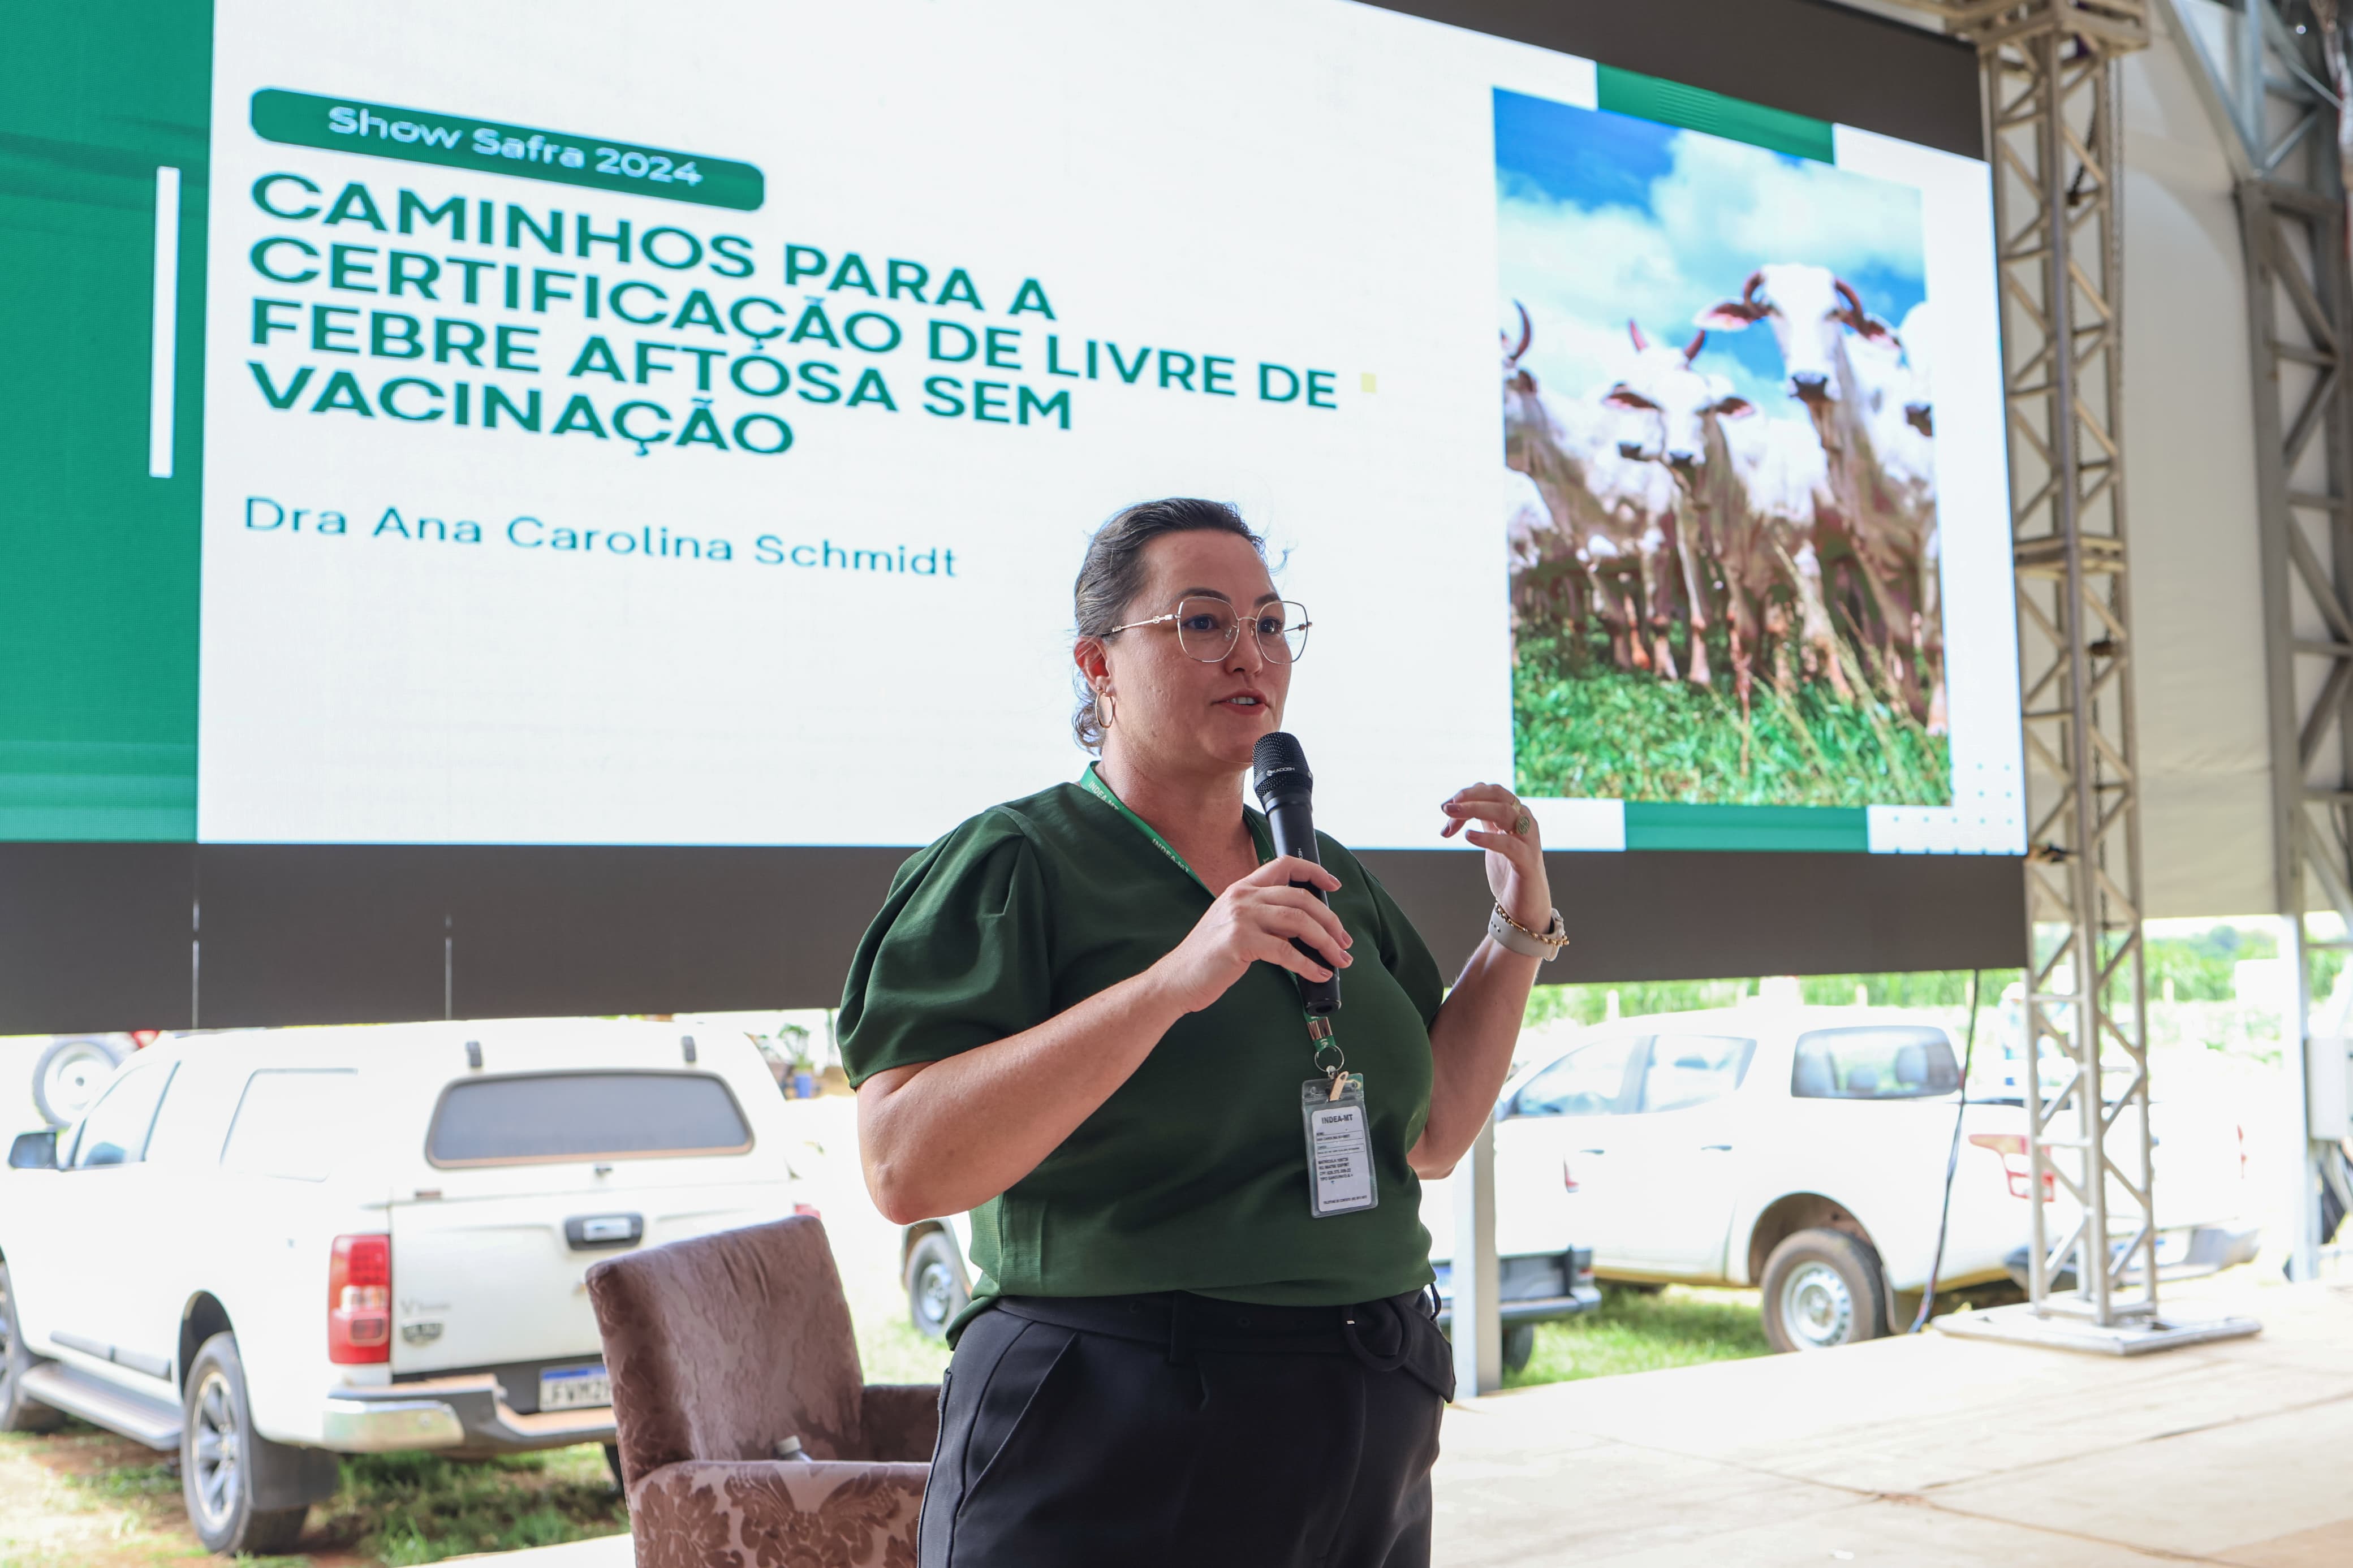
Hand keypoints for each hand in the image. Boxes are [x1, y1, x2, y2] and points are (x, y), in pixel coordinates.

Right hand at [1148, 856, 1353, 1013]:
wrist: (1177, 978)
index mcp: (1241, 888)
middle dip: (1330, 920)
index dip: (1314, 872)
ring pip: (1298, 921)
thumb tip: (1305, 926)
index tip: (1334, 885)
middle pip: (1300, 898)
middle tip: (1344, 941)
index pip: (1284, 865)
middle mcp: (1242, 897)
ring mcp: (1240, 917)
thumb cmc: (1208, 957)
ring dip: (1326, 942)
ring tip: (1339, 958)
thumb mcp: (1234, 924)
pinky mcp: (1240, 941)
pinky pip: (1286, 951)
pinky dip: (1308, 965)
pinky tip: (1318, 973)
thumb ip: (1264, 917)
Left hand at [1441, 783, 1551, 933]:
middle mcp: (1525, 822)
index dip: (1468, 794)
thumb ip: (1483, 820)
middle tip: (1446, 807)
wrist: (1525, 905)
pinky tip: (1469, 836)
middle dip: (1470, 797)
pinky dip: (1488, 837)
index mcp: (1516, 814)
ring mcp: (1529, 840)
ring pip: (1504, 812)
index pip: (1492, 791)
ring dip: (1476, 809)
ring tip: (1452, 815)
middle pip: (1498, 796)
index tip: (1445, 808)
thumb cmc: (1508, 870)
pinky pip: (1508, 844)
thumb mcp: (1493, 839)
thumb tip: (1456, 805)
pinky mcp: (1527, 861)